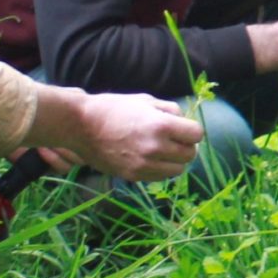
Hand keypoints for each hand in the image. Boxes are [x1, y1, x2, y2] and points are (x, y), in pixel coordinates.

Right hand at [70, 92, 203, 182]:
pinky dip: (159, 169)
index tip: (183, 129)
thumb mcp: (146, 100)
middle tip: (175, 140)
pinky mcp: (132, 176)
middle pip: (189, 155)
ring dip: (175, 161)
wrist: (81, 125)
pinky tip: (149, 158)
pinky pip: (159, 177)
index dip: (191, 131)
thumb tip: (185, 123)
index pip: (196, 135)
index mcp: (161, 125)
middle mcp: (155, 148)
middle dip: (186, 146)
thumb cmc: (114, 108)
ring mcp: (143, 165)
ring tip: (163, 151)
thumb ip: (170, 111)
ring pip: (177, 170)